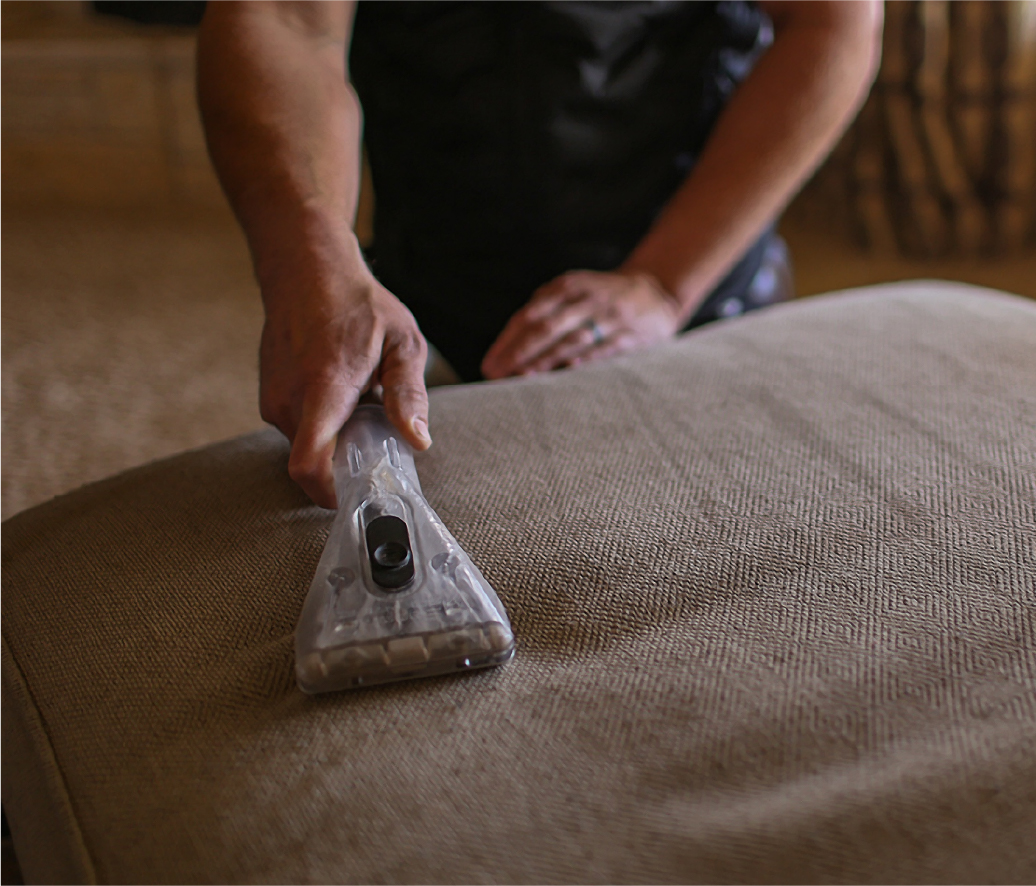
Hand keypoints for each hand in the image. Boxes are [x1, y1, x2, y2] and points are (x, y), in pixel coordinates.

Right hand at [259, 256, 429, 509]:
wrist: (307, 269)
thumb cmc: (359, 304)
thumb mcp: (403, 342)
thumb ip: (409, 394)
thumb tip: (418, 440)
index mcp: (325, 388)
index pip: (308, 464)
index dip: (330, 493)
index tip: (356, 495)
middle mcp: (289, 399)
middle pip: (315, 462)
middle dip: (347, 462)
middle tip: (378, 436)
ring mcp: (273, 398)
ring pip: (307, 446)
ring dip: (336, 440)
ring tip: (361, 403)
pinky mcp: (269, 397)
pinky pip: (298, 429)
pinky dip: (322, 424)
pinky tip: (341, 394)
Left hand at [481, 270, 682, 378]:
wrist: (656, 292)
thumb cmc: (601, 299)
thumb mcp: (573, 292)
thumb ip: (544, 312)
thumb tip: (507, 346)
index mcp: (566, 287)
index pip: (528, 316)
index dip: (507, 341)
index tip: (489, 364)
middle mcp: (584, 299)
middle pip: (545, 327)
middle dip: (518, 353)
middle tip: (497, 374)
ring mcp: (608, 316)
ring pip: (571, 340)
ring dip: (545, 360)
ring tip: (523, 377)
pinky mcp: (628, 334)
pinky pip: (603, 348)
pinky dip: (584, 359)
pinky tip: (567, 370)